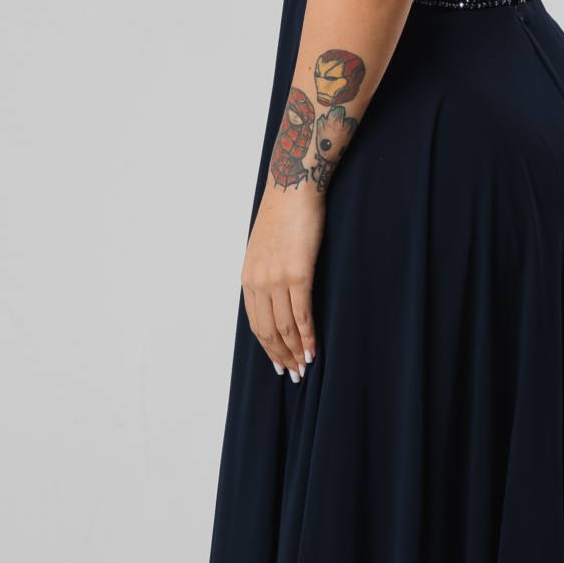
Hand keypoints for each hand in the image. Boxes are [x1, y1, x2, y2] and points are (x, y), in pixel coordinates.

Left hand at [242, 179, 323, 377]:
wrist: (294, 188)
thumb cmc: (284, 215)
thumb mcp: (265, 249)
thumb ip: (267, 274)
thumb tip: (277, 297)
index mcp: (248, 278)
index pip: (256, 324)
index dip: (269, 348)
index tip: (279, 363)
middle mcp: (258, 282)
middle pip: (268, 331)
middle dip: (282, 356)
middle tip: (294, 374)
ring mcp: (277, 279)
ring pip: (285, 327)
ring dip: (296, 352)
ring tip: (305, 368)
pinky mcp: (298, 274)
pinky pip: (302, 314)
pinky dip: (308, 336)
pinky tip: (314, 350)